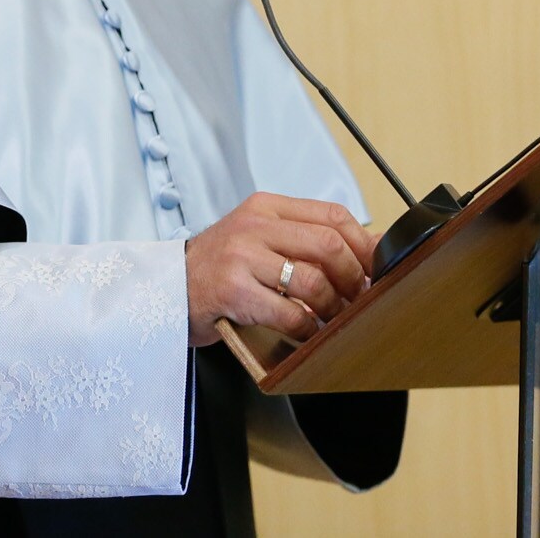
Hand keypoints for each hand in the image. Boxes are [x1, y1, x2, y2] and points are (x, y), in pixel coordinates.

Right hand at [183, 193, 376, 346]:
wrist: (165, 288)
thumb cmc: (218, 267)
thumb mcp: (258, 239)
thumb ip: (303, 238)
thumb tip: (367, 249)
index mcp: (265, 208)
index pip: (331, 214)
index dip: (363, 243)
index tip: (374, 266)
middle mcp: (254, 225)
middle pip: (328, 244)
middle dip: (353, 276)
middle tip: (357, 297)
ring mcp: (241, 256)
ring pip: (312, 279)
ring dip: (332, 307)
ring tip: (331, 317)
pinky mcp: (232, 290)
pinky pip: (287, 311)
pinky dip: (306, 327)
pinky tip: (305, 331)